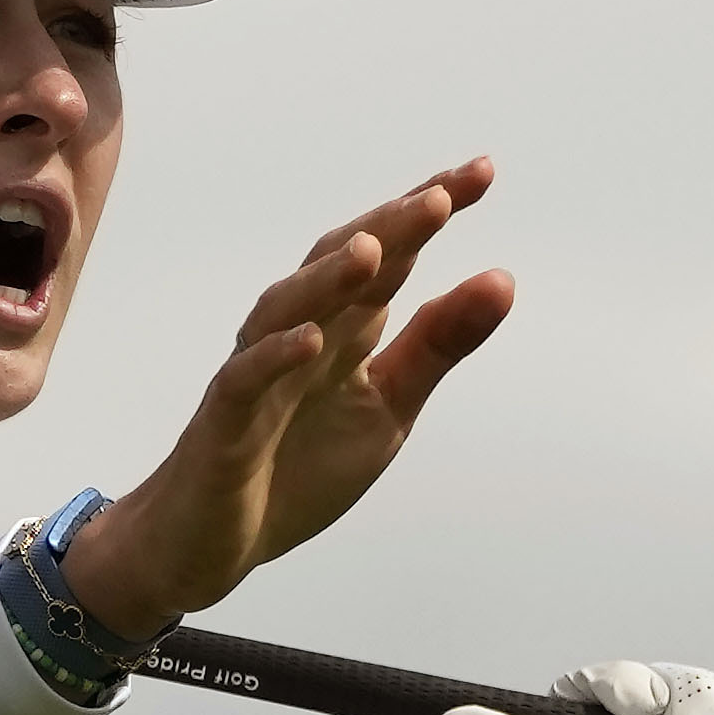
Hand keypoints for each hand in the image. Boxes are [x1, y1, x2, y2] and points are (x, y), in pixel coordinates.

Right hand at [57, 164, 514, 639]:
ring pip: (287, 309)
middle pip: (340, 267)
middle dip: (389, 229)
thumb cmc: (294, 467)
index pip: (389, 258)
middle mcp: (298, 335)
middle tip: (442, 197)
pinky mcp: (224, 425)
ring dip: (328, 280)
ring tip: (373, 249)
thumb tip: (503, 278)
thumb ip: (436, 346)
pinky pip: (245, 381)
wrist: (209, 543)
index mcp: (344, 329)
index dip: (427, 213)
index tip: (482, 171)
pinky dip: (275, 357)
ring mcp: (257, 377)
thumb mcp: (388, 406)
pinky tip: (312, 339)